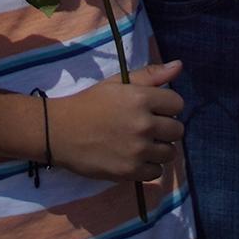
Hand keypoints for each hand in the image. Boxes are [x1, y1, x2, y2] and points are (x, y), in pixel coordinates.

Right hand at [44, 60, 186, 182]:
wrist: (59, 132)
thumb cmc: (90, 103)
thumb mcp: (118, 83)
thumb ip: (151, 75)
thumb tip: (179, 66)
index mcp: (141, 98)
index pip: (177, 104)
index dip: (167, 106)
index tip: (154, 109)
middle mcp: (143, 124)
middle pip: (177, 130)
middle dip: (165, 128)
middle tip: (148, 128)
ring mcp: (137, 150)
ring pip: (169, 153)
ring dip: (159, 149)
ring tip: (142, 144)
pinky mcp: (129, 171)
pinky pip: (156, 172)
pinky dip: (148, 167)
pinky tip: (135, 158)